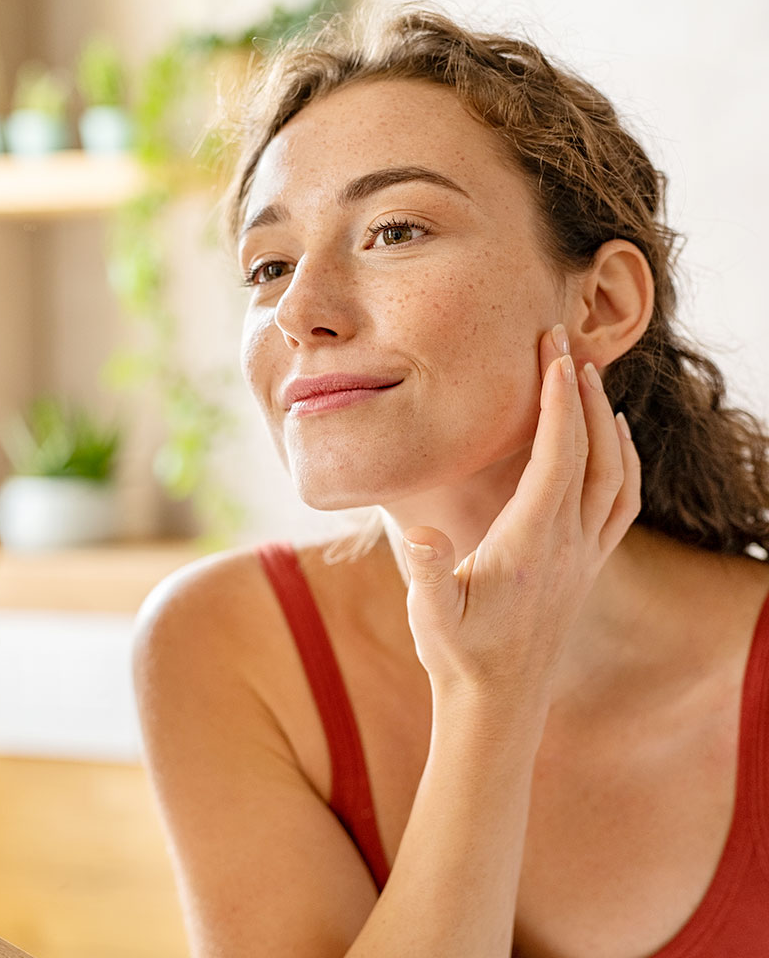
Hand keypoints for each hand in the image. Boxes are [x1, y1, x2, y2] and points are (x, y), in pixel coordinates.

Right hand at [402, 324, 639, 708]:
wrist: (498, 704)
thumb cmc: (459, 655)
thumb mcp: (431, 615)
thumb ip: (429, 572)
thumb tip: (423, 533)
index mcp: (532, 543)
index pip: (557, 456)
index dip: (557, 400)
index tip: (551, 353)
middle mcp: (569, 544)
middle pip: (592, 453)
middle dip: (581, 392)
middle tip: (565, 344)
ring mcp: (584, 556)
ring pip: (616, 475)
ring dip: (607, 423)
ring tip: (589, 380)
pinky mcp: (587, 567)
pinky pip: (621, 503)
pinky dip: (624, 462)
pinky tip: (614, 444)